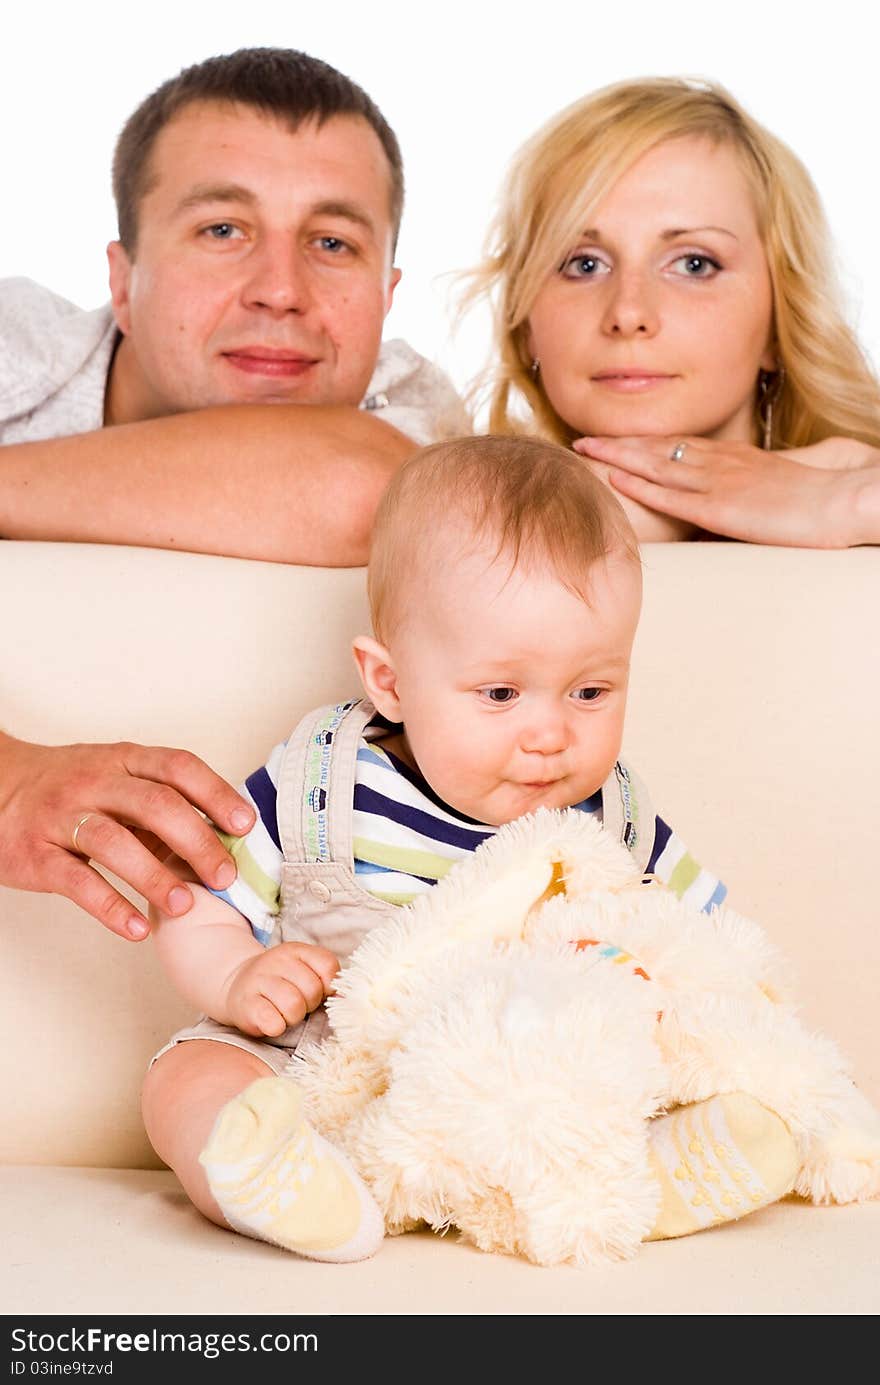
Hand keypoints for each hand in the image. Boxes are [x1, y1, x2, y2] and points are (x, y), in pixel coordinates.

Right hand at [0, 735, 255, 940]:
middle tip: (225, 875)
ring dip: (155, 876)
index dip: (216, 793)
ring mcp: (62, 817)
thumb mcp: (115, 776)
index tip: (245, 824)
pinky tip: (137, 928)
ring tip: (185, 905)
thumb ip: (160, 798)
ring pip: (115, 842)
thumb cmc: (70, 787)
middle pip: (154, 805)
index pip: (177, 767)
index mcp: (123, 760)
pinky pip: (76, 881)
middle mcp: (94, 783)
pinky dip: (110, 906)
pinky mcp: (36, 854)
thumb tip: (225, 832)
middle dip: (197, 841)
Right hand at [223, 942, 339, 1037]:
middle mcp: (276, 961)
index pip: (328, 965)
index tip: (318, 992)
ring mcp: (258, 980)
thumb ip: (326, 979)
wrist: (236, 985)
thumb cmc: (280, 983)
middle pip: (312, 990)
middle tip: (297, 1005)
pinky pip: (272, 1022)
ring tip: (283, 1013)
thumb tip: (347, 998)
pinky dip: (276, 1027)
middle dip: (309, 1004)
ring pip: (294, 1006)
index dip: (328, 986)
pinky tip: (271, 1021)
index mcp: (296, 950)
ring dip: (293, 1018)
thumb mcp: (303, 970)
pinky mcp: (245, 1004)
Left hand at [574, 435, 877, 546]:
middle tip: (583, 441)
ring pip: (656, 465)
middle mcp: (720, 463)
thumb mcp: (775, 487)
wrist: (841, 500)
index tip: (615, 440)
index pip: (678, 446)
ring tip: (585, 452)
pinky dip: (641, 486)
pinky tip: (616, 480)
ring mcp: (718, 483)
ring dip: (618, 458)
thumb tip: (727, 507)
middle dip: (618, 444)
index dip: (643, 443)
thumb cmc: (817, 498)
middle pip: (658, 448)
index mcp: (733, 458)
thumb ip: (748, 491)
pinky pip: (672, 495)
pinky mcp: (721, 507)